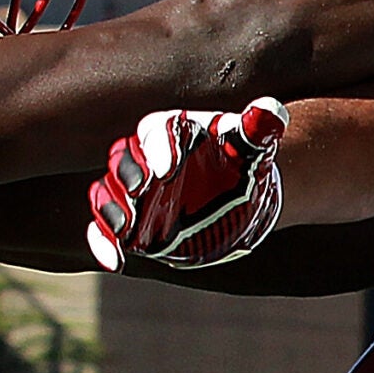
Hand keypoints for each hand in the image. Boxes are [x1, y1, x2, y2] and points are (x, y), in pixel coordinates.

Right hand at [86, 98, 287, 271]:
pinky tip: (114, 260)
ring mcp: (136, 192)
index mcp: (173, 132)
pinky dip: (103, 243)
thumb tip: (270, 111)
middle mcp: (147, 158)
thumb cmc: (243, 162)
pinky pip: (106, 230)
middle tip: (140, 188)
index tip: (168, 168)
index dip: (158, 147)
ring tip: (126, 226)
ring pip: (108, 193)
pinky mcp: (133, 223)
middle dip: (127, 173)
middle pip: (123, 159)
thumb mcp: (255, 146)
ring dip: (111, 208)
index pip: (156, 130)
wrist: (240, 195)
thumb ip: (260, 128)